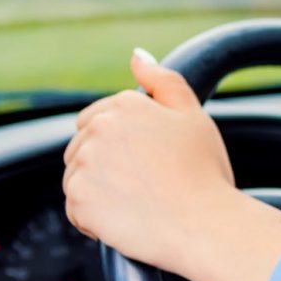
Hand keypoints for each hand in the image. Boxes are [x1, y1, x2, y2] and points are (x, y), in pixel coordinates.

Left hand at [64, 49, 240, 275]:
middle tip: (147, 183)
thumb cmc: (204, 172)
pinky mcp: (78, 200)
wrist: (203, 224)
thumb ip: (163, 80)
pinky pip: (77, 210)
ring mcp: (83, 166)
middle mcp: (97, 130)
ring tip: (139, 201)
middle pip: (83, 149)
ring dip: (100, 191)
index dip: (120, 143)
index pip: (96, 119)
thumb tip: (136, 56)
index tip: (147, 161)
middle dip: (106, 165)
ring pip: (79, 179)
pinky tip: (128, 218)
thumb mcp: (193, 115)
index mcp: (123, 106)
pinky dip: (96, 218)